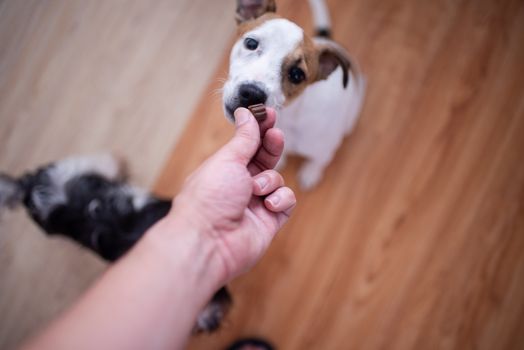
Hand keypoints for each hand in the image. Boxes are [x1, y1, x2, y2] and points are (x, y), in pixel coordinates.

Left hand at [170, 107, 295, 282]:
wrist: (208, 242)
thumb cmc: (209, 198)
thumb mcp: (227, 160)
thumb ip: (244, 138)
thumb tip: (245, 113)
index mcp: (224, 168)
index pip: (248, 143)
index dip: (260, 128)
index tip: (269, 114)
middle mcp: (240, 185)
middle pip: (265, 158)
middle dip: (271, 146)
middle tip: (275, 135)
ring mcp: (256, 203)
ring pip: (277, 180)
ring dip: (270, 181)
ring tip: (255, 191)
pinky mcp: (269, 221)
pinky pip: (286, 201)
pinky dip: (280, 200)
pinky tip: (268, 205)